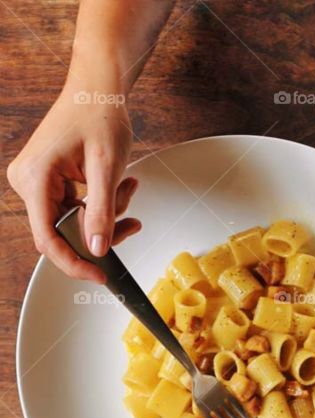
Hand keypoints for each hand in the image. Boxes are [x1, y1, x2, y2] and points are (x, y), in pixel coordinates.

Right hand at [7, 85, 140, 281]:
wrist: (98, 89)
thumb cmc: (99, 115)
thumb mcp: (107, 168)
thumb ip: (102, 212)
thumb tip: (96, 250)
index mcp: (35, 178)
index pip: (48, 238)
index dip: (74, 263)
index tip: (100, 275)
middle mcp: (28, 181)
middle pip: (62, 234)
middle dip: (100, 233)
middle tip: (130, 223)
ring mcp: (37, 182)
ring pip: (73, 223)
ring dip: (106, 215)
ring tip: (127, 189)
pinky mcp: (49, 182)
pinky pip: (75, 209)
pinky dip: (102, 205)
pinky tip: (121, 186)